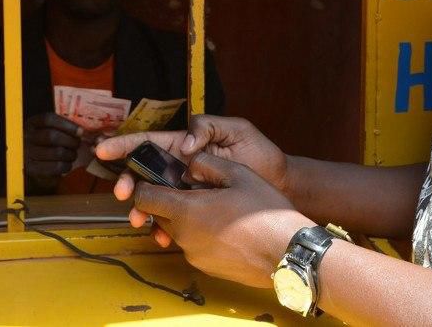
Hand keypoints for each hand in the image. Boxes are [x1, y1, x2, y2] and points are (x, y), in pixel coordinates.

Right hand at [23, 112, 82, 191]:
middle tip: (77, 145)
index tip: (81, 131)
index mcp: (31, 124)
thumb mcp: (47, 131)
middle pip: (53, 136)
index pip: (48, 119)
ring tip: (72, 155)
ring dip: (71, 154)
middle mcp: (26, 138)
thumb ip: (62, 128)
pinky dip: (67, 165)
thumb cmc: (44, 145)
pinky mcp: (32, 169)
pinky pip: (56, 167)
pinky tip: (66, 164)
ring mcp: (27, 154)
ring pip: (57, 152)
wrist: (30, 165)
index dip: (68, 125)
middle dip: (71, 141)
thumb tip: (82, 132)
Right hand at [95, 116, 291, 244]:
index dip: (126, 145)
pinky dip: (164, 227)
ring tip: (138, 218)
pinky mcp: (199, 210)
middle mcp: (183, 167)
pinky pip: (174, 218)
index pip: (151, 142)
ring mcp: (189, 190)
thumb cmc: (260, 152)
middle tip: (121, 192)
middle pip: (146, 174)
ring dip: (141, 208)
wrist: (281, 183)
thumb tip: (184, 144)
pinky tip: (161, 234)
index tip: (104, 149)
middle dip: (127, 182)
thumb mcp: (237, 129)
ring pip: (155, 199)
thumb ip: (208, 127)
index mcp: (187, 145)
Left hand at [133, 151, 313, 287]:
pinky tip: (226, 226)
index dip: (146, 185)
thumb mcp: (238, 174)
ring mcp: (194, 255)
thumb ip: (207, 164)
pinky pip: (194, 245)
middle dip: (170, 200)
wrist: (287, 253)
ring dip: (188, 217)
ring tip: (217, 208)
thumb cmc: (266, 213)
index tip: (157, 178)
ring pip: (178, 230)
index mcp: (186, 211)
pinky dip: (202, 234)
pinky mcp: (205, 267)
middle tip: (195, 189)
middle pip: (160, 215)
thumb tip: (190, 164)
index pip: (144, 198)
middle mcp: (184, 236)